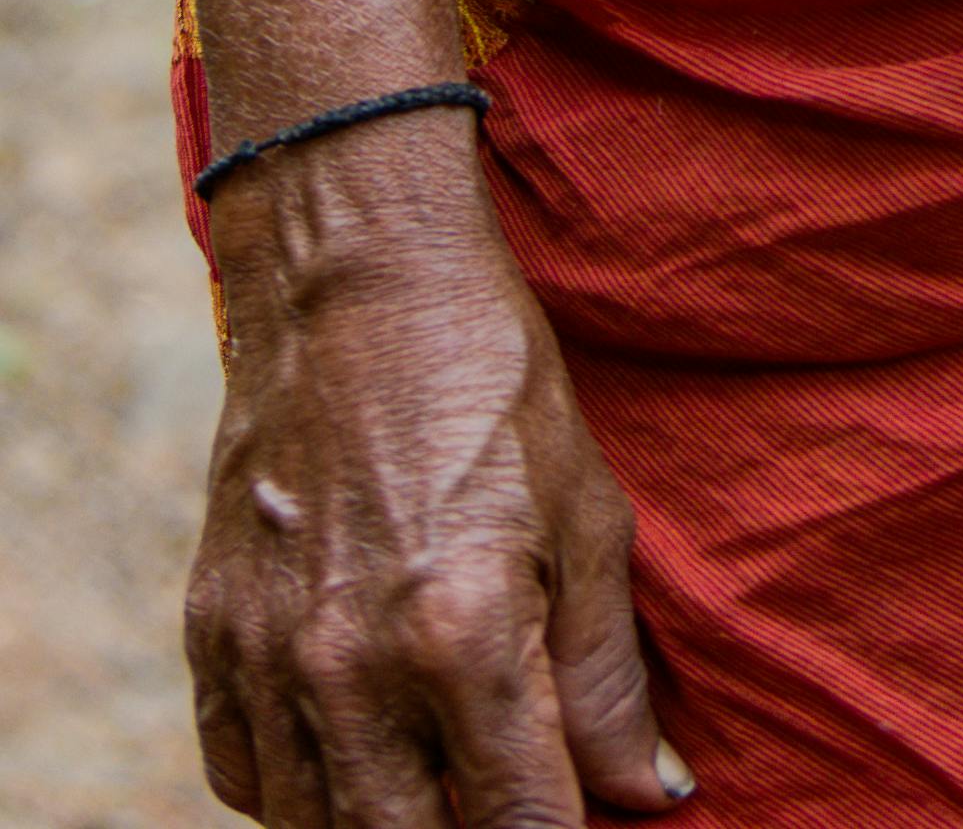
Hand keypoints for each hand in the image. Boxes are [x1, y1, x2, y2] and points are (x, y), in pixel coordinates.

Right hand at [186, 132, 685, 828]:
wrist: (358, 285)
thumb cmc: (492, 386)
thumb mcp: (587, 515)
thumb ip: (609, 676)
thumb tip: (655, 796)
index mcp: (462, 636)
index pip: (518, 824)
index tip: (574, 824)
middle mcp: (351, 667)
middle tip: (502, 794)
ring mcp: (267, 659)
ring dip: (382, 821)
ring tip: (434, 777)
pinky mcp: (210, 637)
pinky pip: (240, 777)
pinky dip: (295, 789)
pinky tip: (350, 746)